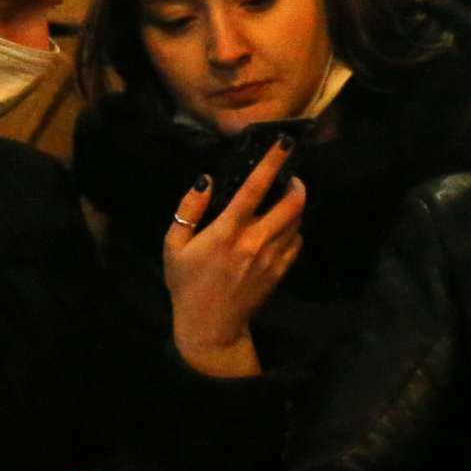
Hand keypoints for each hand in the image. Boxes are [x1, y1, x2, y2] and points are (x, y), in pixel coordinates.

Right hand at [163, 144, 305, 378]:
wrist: (211, 328)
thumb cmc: (187, 284)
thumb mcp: (174, 246)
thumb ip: (189, 211)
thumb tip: (205, 181)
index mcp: (226, 233)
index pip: (254, 189)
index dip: (271, 163)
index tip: (285, 143)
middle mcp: (254, 242)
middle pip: (291, 204)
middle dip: (296, 184)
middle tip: (291, 176)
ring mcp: (271, 259)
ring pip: (297, 222)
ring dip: (296, 205)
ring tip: (286, 198)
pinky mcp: (280, 272)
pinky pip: (297, 242)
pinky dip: (294, 229)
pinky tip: (283, 228)